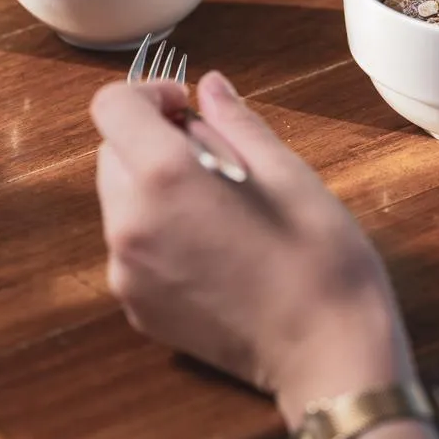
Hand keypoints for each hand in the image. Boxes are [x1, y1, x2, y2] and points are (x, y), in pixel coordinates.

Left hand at [91, 72, 415, 426]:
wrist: (326, 352)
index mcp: (167, 180)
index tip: (189, 107)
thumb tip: (210, 86)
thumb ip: (238, 124)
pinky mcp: (137, 306)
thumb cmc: (321, 260)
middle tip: (223, 162)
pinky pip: (132, 248)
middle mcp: (129, 225)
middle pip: (112, 154)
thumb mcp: (290, 175)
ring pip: (121, 202)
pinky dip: (162, 234)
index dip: (148, 94)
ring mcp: (127, 272)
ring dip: (157, 190)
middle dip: (155, 144)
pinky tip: (219, 251)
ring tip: (225, 212)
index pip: (112, 107)